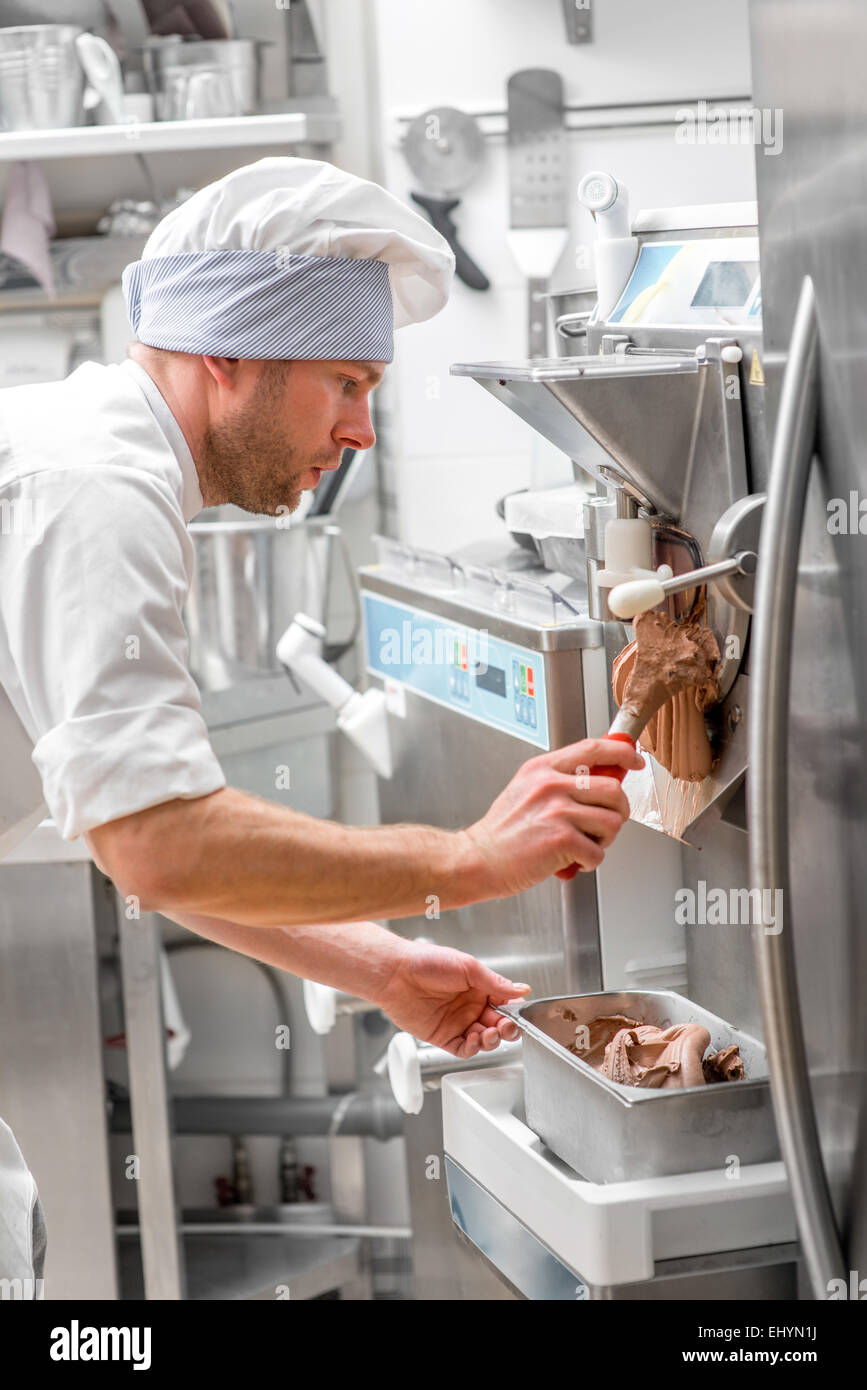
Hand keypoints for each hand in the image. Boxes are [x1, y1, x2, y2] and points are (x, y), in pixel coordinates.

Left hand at [373, 939, 530, 1058]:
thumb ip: (495, 982)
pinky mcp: (442, 1036)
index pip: (505, 1004)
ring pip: (485, 1040)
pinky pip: (464, 1049)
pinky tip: (475, 1039)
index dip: (515, 1011)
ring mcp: (457, 1022)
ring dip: (492, 1040)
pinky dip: (473, 1048)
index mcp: (479, 987)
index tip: (519, 1014)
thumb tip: (522, 989)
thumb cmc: (427, 962)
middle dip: (507, 1029)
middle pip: (498, 1025)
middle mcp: (470, 1006)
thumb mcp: (468, 967)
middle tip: (506, 1026)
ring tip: (489, 1033)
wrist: (396, 974)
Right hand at [461, 736, 644, 897]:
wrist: (479, 859)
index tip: (634, 760)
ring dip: (604, 840)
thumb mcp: (526, 789)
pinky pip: (598, 852)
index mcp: (543, 769)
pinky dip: (589, 862)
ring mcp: (557, 811)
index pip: (593, 749)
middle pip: (613, 789)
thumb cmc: (504, 831)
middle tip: (604, 823)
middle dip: (618, 811)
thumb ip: (559, 779)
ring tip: (583, 844)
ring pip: (612, 822)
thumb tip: (599, 778)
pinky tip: (572, 860)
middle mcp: (551, 785)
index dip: (622, 752)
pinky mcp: (562, 840)